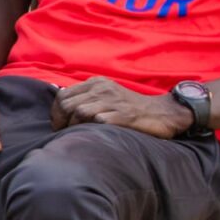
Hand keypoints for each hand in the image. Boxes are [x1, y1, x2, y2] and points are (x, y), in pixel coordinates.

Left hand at [51, 78, 191, 137]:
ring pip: (80, 112)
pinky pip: (98, 122)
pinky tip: (93, 137)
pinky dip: (91, 130)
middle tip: (64, 134)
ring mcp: (113, 101)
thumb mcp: (107, 97)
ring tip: (78, 136)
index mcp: (96, 83)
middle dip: (60, 122)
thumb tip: (61, 112)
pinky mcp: (124, 115)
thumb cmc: (131, 109)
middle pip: (67, 104)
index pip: (62, 95)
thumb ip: (86, 99)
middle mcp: (102, 89)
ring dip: (74, 127)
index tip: (59, 126)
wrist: (163, 113)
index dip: (56, 113)